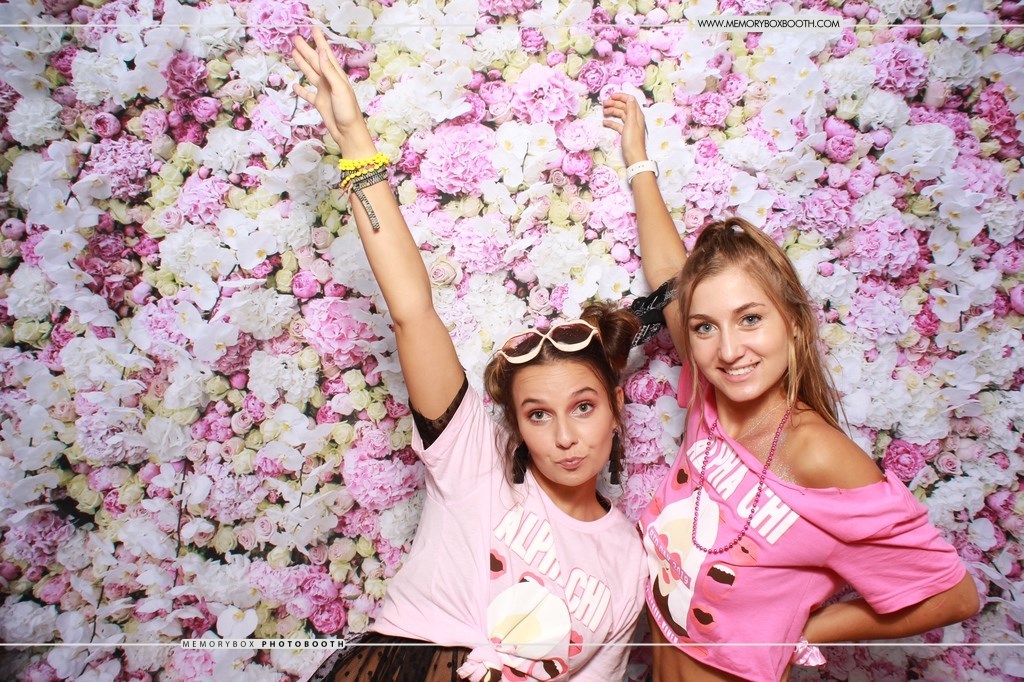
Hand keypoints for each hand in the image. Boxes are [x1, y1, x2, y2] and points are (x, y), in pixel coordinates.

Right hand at [292, 27, 375, 155]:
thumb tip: (321, 52)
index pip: (326, 54)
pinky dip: (301, 90)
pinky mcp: (319, 103)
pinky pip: (308, 94)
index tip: (313, 29)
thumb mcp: (339, 88)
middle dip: (306, 50)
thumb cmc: (348, 111)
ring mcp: (324, 92)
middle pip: (315, 62)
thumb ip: (329, 71)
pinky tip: (294, 85)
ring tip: (294, 54)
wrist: (348, 133)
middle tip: (296, 39)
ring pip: (310, 74)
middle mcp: (330, 82)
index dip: (320, 41)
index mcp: (337, 76)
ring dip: (302, 64)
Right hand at [602, 92, 648, 166]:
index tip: (611, 96)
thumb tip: (630, 97)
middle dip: (614, 103)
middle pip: (624, 107)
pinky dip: (611, 122)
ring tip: (603, 111)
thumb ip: (631, 109)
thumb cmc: (632, 140)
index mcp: (637, 114)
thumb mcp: (631, 122)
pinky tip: (605, 122)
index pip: (630, 100)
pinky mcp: (625, 132)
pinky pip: (618, 124)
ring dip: (612, 112)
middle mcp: (634, 118)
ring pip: (620, 114)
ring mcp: (630, 125)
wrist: (634, 156)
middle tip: (604, 103)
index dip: (621, 96)